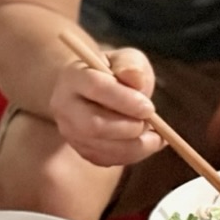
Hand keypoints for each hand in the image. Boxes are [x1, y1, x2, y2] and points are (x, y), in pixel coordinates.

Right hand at [49, 46, 163, 166]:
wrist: (94, 92)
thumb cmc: (114, 73)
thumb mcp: (126, 59)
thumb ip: (131, 65)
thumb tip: (136, 79)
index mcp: (72, 76)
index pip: (96, 88)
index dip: (124, 100)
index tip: (149, 107)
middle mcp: (63, 106)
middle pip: (93, 125)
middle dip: (128, 128)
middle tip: (151, 123)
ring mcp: (69, 131)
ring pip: (100, 147)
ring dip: (134, 145)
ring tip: (155, 135)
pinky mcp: (80, 150)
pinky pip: (106, 160)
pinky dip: (132, 155)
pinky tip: (147, 143)